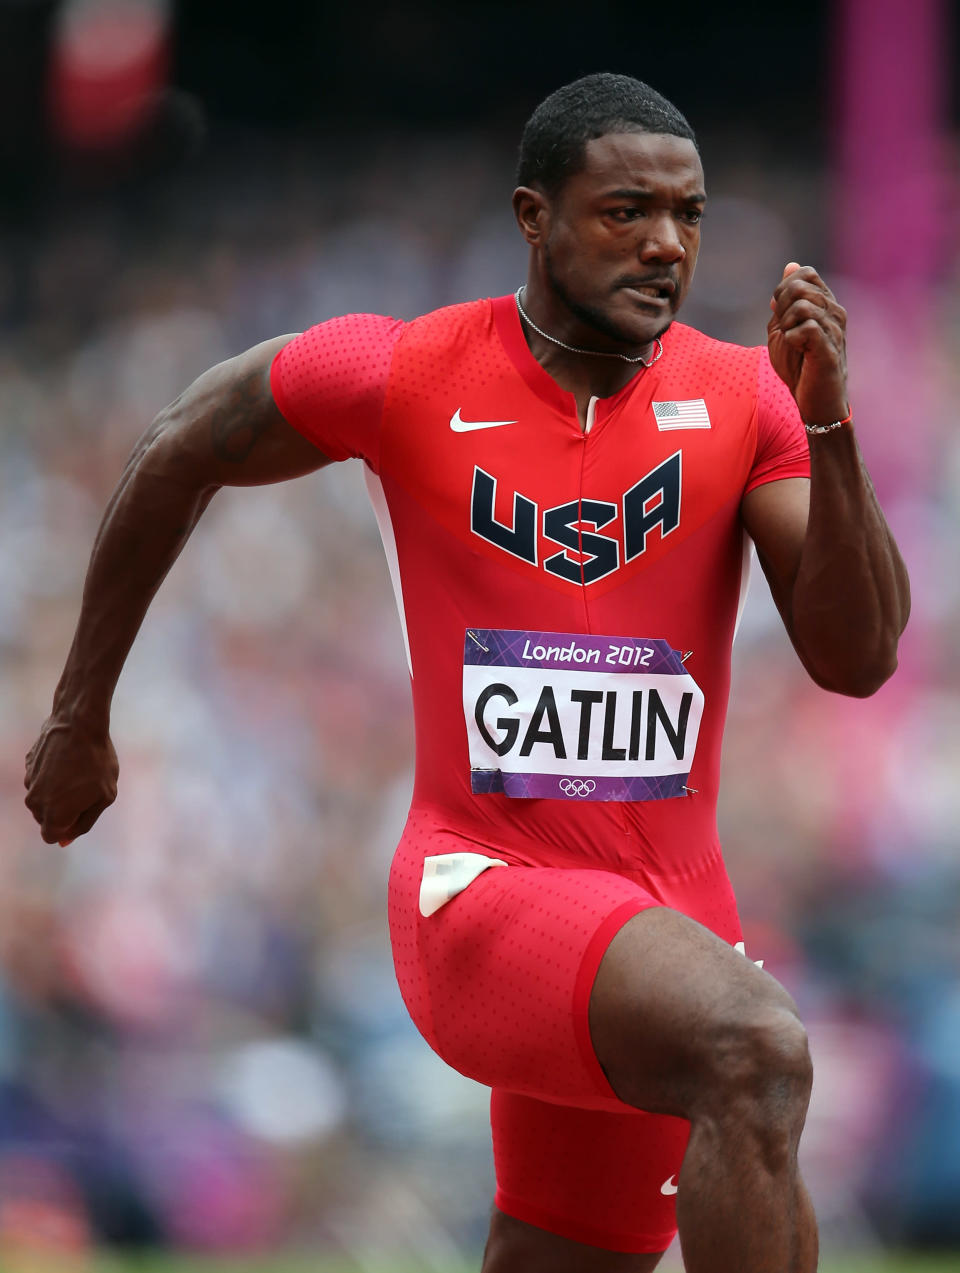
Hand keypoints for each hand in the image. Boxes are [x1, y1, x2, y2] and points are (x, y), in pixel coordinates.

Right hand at [24, 716, 118, 844]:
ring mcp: (29, 782)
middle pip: (47, 818)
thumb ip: (84, 823)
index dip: (69, 828)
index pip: (52, 837)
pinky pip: (41, 779)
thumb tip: (64, 841)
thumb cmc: (97, 762)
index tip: (83, 808)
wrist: (78, 723)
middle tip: (85, 788)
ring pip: (43, 798)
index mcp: (53, 815)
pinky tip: (68, 760)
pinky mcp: (29, 765)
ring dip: (58, 791)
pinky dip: (53, 774)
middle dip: (64, 810)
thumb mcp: (104, 797)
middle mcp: (35, 802)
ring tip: (78, 772)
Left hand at [768, 262, 848, 425]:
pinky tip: (797, 350)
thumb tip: (790, 267)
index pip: (806, 273)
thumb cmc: (801, 367)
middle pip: (801, 285)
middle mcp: (834, 312)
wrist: (815, 401)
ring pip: (802, 305)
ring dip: (786, 324)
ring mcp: (834, 329)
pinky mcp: (829, 348)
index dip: (784, 288)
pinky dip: (791, 338)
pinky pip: (805, 327)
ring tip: (791, 342)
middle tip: (784, 329)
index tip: (781, 312)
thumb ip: (784, 301)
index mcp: (826, 305)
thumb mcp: (785, 329)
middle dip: (782, 305)